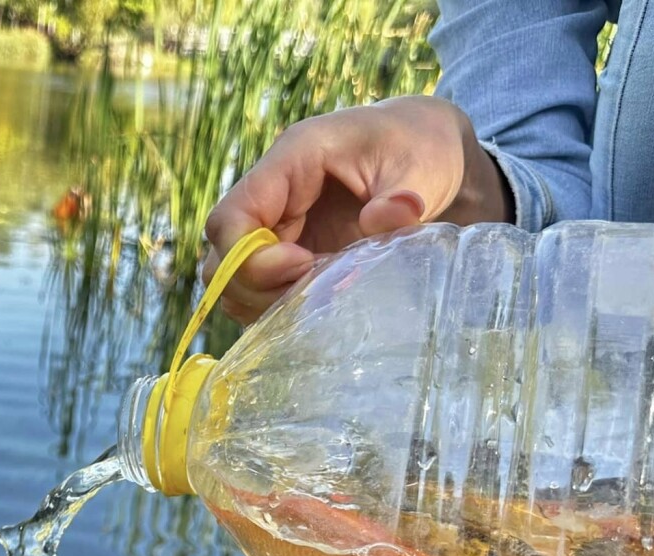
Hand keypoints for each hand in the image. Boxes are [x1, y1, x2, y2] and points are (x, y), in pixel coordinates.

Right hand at [202, 95, 512, 323]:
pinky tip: (325, 302)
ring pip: (233, 281)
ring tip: (323, 295)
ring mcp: (277, 230)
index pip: (230, 218)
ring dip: (267, 302)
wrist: (432, 153)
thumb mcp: (422, 166)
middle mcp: (271, 197)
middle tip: (314, 289)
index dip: (250, 257)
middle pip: (221, 257)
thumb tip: (383, 221)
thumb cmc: (421, 147)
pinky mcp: (290, 256)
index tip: (302, 266)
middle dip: (257, 286)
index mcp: (291, 161)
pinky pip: (260, 293)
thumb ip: (403, 196)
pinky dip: (280, 308)